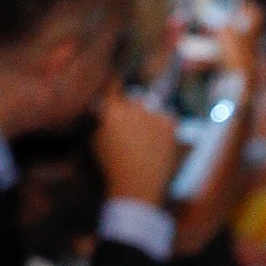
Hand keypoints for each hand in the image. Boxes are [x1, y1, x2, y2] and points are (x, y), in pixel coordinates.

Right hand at [94, 90, 179, 207]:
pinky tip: (160, 142)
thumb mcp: (96, 141)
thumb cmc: (113, 167)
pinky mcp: (169, 124)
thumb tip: (98, 108)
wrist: (138, 185)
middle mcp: (133, 106)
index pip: (114, 85)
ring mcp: (153, 114)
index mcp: (112, 110)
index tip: (119, 80)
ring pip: (153, 108)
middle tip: (135, 131)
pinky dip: (165, 126)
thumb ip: (98, 120)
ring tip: (148, 140)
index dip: (116, 83)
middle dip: (134, 110)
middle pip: (135, 99)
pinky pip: (169, 118)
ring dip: (150, 118)